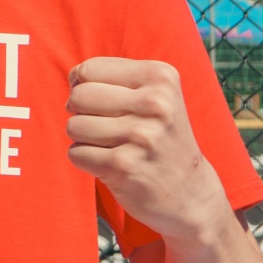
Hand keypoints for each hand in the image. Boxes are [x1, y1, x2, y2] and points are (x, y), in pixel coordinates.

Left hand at [65, 58, 229, 243]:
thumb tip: (72, 77)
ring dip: (84, 139)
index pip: (88, 70)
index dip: (85, 86)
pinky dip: (86, 160)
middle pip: (78, 96)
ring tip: (113, 146)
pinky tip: (112, 164)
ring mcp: (141, 136)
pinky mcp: (124, 165)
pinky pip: (76, 153)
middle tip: (107, 127)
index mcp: (161, 77)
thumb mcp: (154, 94)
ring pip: (73, 125)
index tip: (105, 103)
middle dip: (81, 113)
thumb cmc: (159, 135)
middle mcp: (155, 103)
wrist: (189, 192)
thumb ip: (112, 77)